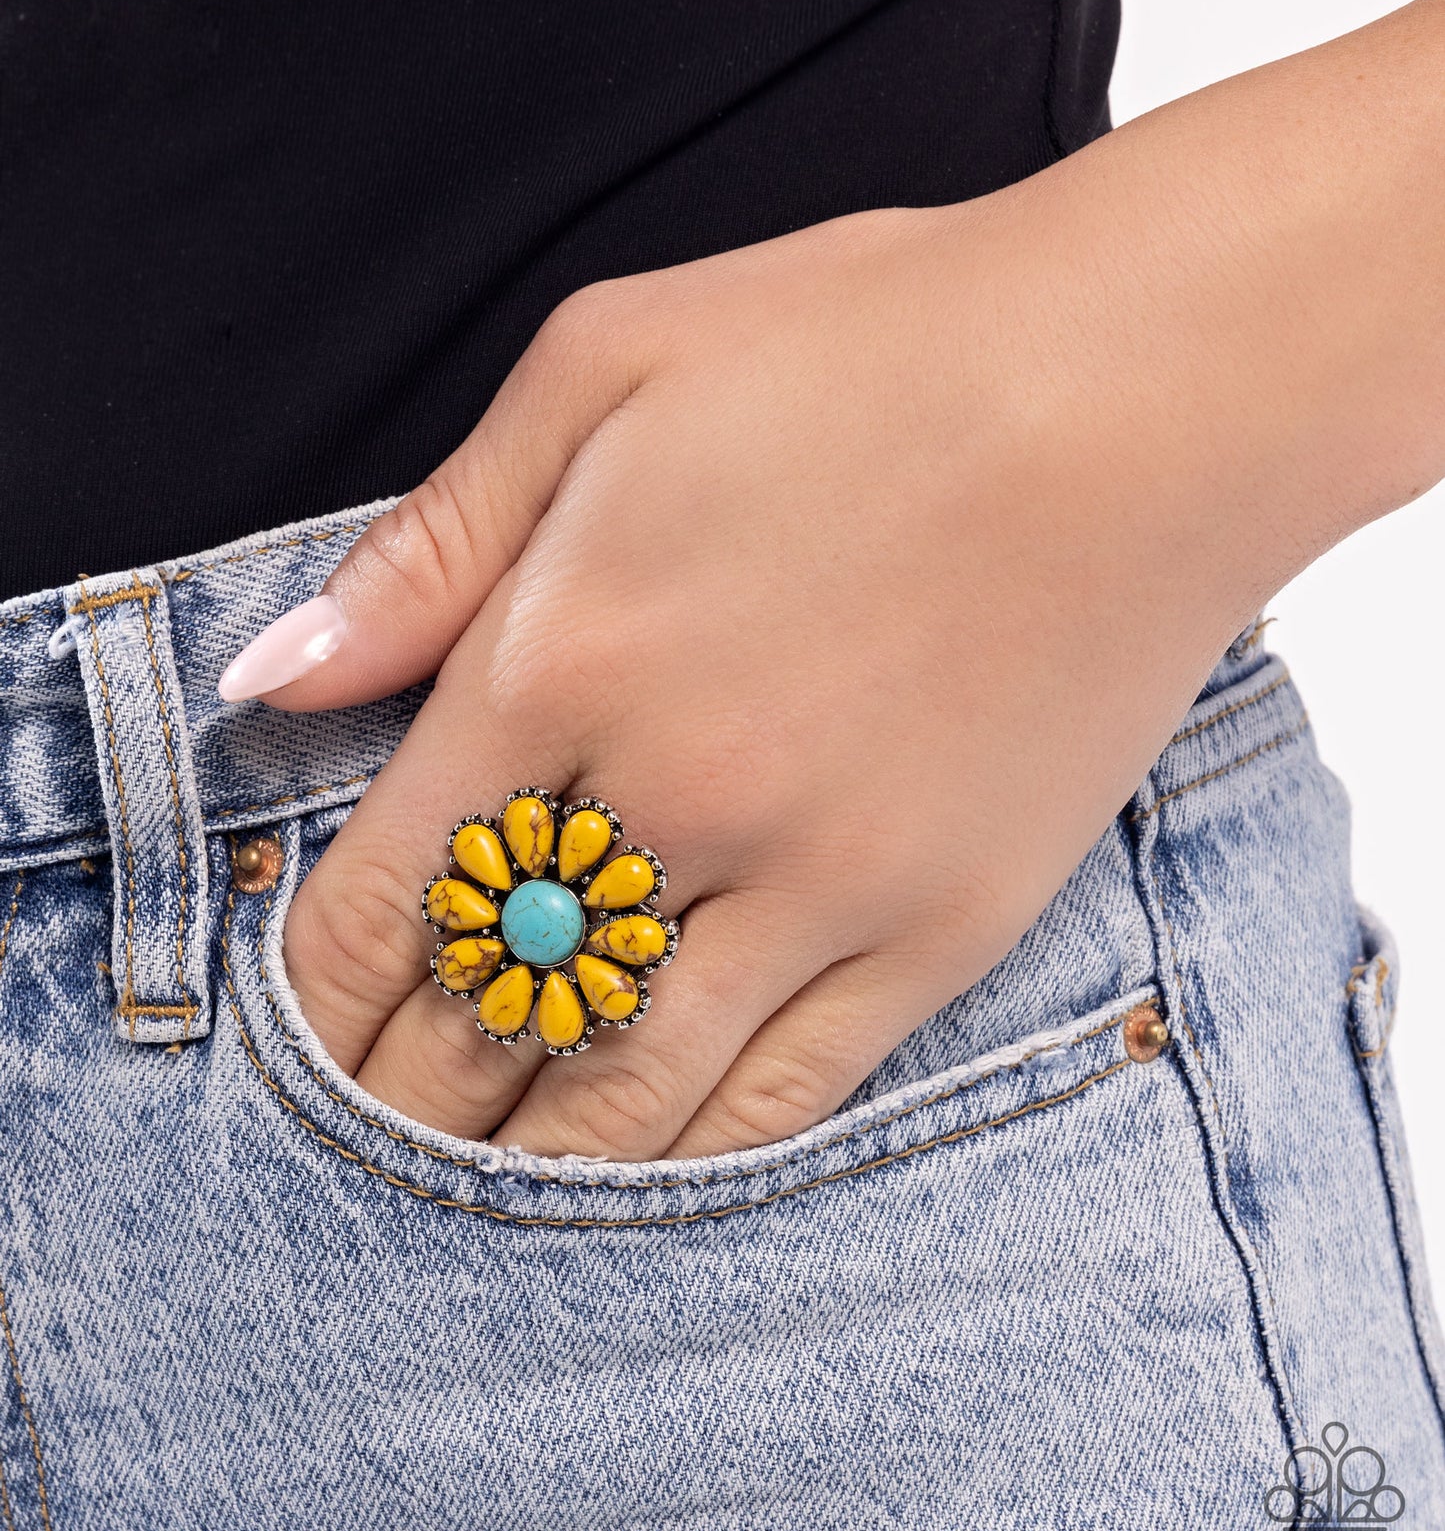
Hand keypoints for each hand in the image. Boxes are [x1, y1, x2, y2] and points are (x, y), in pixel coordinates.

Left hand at [227, 0, 1444, 1157]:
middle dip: (394, 1096)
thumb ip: (432, 544)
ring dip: (520, 1158)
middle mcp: (671, 799)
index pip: (379, 903)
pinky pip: (783, 1098)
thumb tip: (276, 676)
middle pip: (482, 1020)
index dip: (314, 999)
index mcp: (560, 659)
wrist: (1143, 386)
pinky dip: (686, 1153)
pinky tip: (638, 1165)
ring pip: (621, 1094)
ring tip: (467, 1186)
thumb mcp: (607, 368)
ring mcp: (815, 882)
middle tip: (359, 1135)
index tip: (296, 1040)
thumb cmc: (873, 345)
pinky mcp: (942, 928)